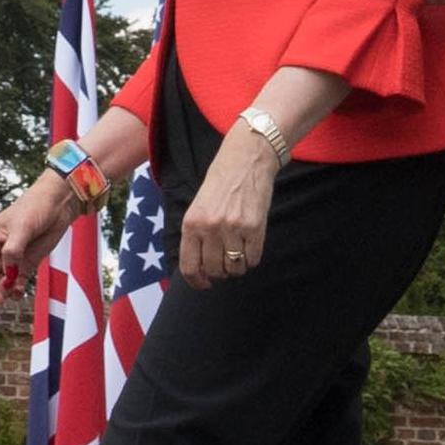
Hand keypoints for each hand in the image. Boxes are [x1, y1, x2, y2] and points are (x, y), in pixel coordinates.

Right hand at [0, 171, 78, 304]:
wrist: (58, 204)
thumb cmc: (35, 206)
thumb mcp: (22, 227)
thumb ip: (12, 251)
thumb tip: (8, 273)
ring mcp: (10, 260)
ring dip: (1, 293)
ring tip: (10, 293)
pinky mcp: (25, 265)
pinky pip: (15, 284)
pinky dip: (15, 291)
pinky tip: (19, 291)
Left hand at [179, 126, 277, 288]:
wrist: (246, 159)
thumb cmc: (220, 184)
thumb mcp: (198, 207)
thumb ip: (196, 235)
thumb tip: (198, 269)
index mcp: (191, 223)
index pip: (189, 267)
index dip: (196, 282)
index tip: (204, 284)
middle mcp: (210, 227)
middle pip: (214, 271)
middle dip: (219, 273)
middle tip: (224, 262)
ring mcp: (233, 228)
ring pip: (235, 268)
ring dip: (237, 266)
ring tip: (238, 251)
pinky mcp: (255, 227)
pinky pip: (253, 259)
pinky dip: (252, 257)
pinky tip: (251, 244)